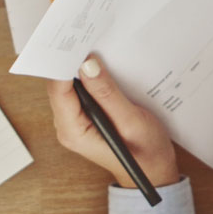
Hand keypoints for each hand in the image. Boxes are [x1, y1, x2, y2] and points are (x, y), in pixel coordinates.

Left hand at [47, 56, 182, 190]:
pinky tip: (103, 69)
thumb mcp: (131, 122)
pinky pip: (81, 92)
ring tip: (98, 51)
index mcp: (73, 131)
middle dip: (73, 64)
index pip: (58, 89)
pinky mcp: (85, 117)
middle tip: (88, 40)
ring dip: (83, 70)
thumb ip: (107, 94)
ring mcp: (75, 122)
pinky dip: (90, 79)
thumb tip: (87, 66)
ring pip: (71, 87)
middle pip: (60, 86)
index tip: (77, 43)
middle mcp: (67, 127)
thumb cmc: (145, 154)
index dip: (65, 64)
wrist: (154, 173)